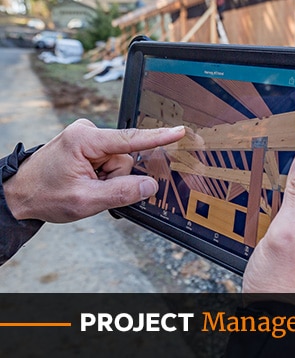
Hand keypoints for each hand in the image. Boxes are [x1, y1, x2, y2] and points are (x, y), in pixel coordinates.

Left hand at [3, 119, 184, 222]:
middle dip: (115, 178)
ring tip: (86, 186)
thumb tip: (149, 185)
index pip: (130, 139)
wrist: (19, 195)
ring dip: (108, 179)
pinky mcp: (88, 145)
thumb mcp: (85, 201)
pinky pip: (110, 161)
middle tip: (93, 189)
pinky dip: (103, 175)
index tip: (178, 131)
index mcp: (84, 140)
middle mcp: (87, 133)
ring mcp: (87, 138)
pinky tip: (87, 181)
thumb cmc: (44, 195)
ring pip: (119, 162)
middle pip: (125, 158)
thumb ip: (121, 193)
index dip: (157, 137)